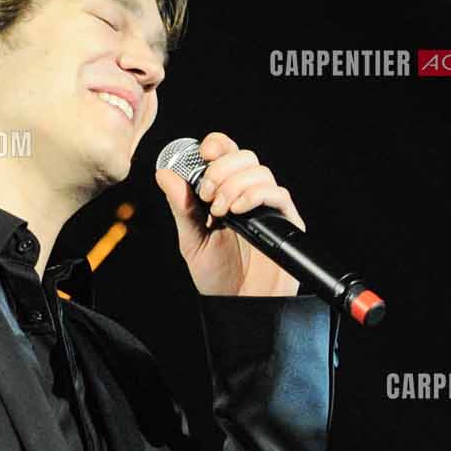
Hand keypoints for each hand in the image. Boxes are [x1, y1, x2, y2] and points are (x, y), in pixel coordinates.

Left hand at [155, 131, 305, 297]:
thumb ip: (182, 207)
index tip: (203, 156)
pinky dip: (255, 195)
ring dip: (235, 185)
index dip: (217, 145)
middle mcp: (249, 196)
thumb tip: (164, 174)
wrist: (238, 305)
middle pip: (245, 156)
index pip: (227, 153)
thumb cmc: (218, 277)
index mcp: (226, 193)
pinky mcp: (286, 223)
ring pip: (260, 172)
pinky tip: (238, 212)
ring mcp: (268, 208)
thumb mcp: (192, 239)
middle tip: (207, 196)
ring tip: (220, 212)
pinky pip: (277, 194)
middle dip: (222, 170)